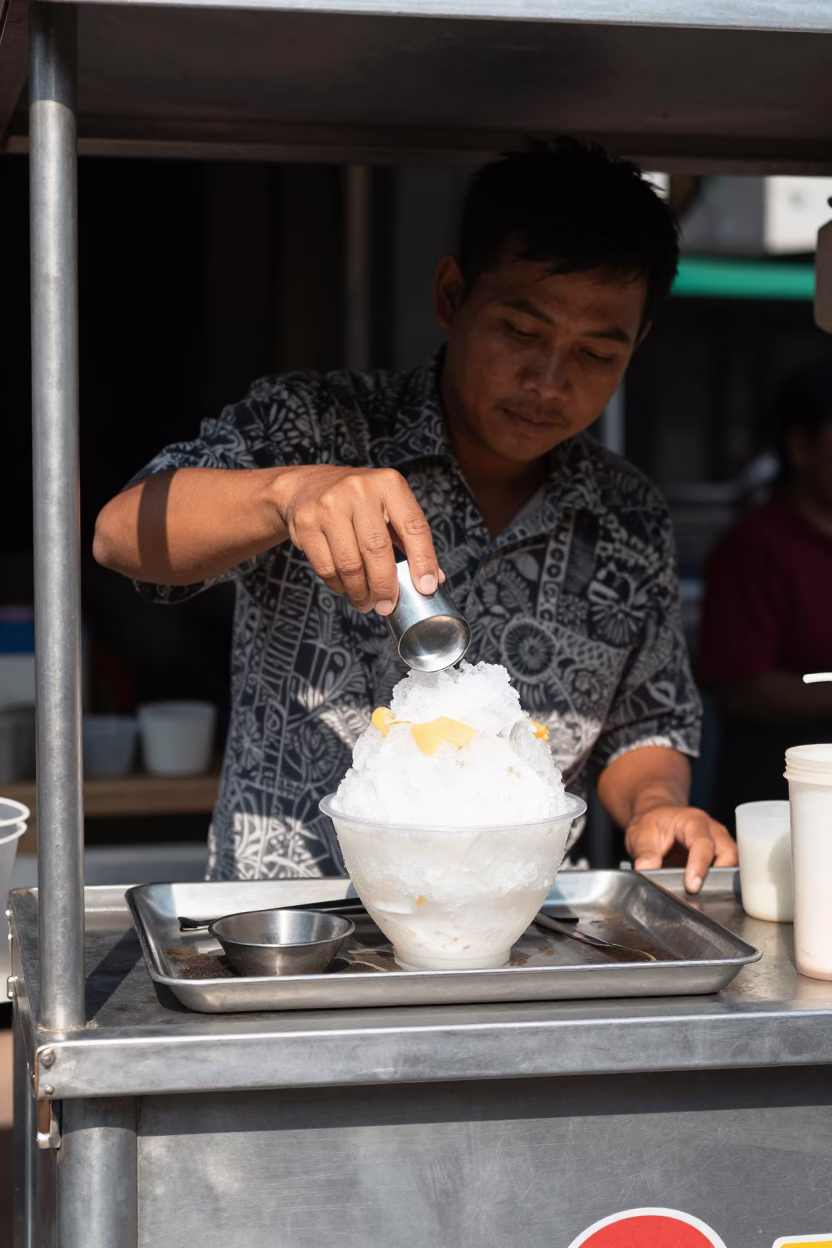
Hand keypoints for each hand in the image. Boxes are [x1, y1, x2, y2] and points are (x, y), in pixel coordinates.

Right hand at [272, 465, 441, 615]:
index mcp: (388, 484)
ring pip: (350, 564)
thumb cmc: (357, 502)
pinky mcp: (306, 523)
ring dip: (360, 592)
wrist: (307, 486)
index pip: (414, 526)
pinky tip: (345, 588)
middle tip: (387, 606)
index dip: (423, 560)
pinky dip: (339, 586)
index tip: (426, 587)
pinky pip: (326, 568)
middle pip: (377, 550)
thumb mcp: (388, 507)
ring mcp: (329, 505)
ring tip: (366, 602)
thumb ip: (410, 540)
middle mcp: (359, 490)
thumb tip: (434, 579)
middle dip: (385, 586)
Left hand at [625, 804, 737, 893]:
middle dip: (720, 875)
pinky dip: (721, 882)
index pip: (703, 843)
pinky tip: (708, 893)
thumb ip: (645, 852)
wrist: (657, 815)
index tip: (692, 886)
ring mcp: (719, 842)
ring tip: (705, 896)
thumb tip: (645, 870)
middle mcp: (712, 830)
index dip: (699, 865)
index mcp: (693, 821)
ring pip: (733, 862)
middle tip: (702, 893)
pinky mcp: (720, 855)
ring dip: (723, 880)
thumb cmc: (651, 822)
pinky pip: (728, 869)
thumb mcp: (641, 834)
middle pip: (729, 852)